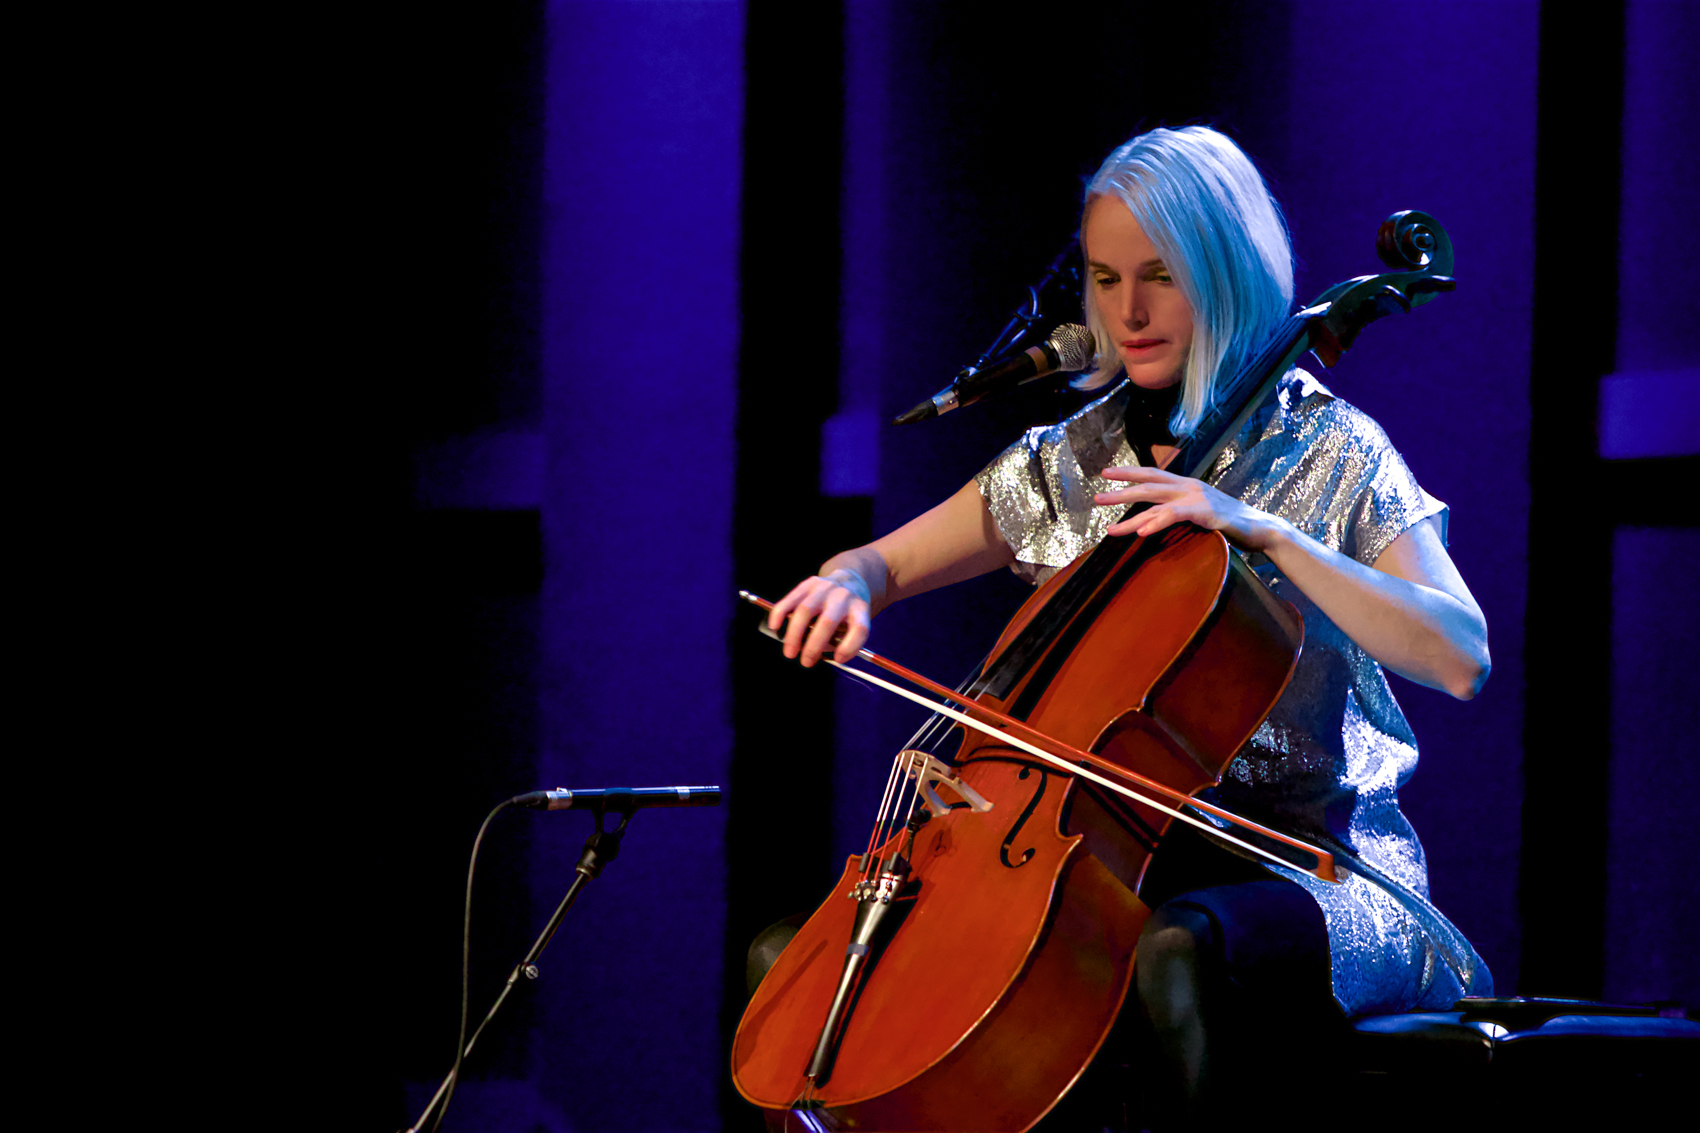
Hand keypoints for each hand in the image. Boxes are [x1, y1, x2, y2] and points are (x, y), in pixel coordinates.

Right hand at [766, 569, 872, 666]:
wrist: (849, 582)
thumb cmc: (849, 613)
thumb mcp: (855, 626)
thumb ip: (843, 643)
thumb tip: (821, 657)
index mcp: (860, 610)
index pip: (859, 629)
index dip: (849, 648)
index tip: (837, 659)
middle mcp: (843, 597)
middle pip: (828, 622)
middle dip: (813, 646)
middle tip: (806, 662)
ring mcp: (825, 588)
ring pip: (805, 610)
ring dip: (794, 635)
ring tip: (790, 653)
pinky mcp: (808, 584)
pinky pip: (790, 599)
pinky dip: (780, 613)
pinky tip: (775, 627)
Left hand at [1094, 466, 1285, 551]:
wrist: (1260, 529)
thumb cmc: (1229, 523)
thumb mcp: (1200, 511)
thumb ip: (1179, 509)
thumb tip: (1155, 515)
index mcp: (1186, 484)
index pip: (1152, 474)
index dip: (1129, 473)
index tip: (1106, 474)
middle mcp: (1189, 486)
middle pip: (1148, 485)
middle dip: (1121, 490)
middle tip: (1096, 497)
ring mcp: (1197, 497)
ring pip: (1156, 503)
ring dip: (1130, 516)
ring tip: (1110, 529)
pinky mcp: (1205, 512)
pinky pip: (1175, 516)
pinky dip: (1156, 522)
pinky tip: (1141, 531)